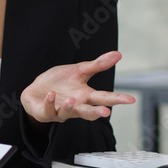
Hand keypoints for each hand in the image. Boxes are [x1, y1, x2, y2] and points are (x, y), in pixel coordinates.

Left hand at [20, 51, 134, 123]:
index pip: (104, 98)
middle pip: (89, 111)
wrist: (37, 90)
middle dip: (97, 112)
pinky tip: (51, 95)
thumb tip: (118, 54)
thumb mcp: (79, 70)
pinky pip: (49, 110)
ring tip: (72, 100)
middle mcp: (76, 106)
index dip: (117, 99)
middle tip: (106, 112)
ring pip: (68, 113)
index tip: (130, 99)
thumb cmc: (60, 82)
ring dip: (70, 108)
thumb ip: (98, 65)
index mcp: (86, 96)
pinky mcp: (46, 112)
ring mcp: (61, 111)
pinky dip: (50, 102)